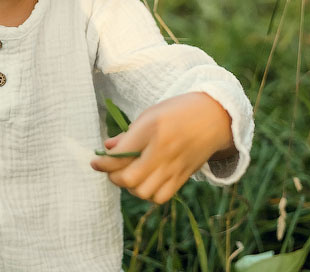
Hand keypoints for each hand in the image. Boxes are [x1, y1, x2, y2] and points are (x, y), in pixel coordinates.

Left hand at [90, 92, 233, 203]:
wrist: (214, 117)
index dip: (103, 162)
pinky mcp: (184, 177)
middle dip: (114, 177)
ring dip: (130, 187)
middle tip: (110, 170)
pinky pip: (161, 197)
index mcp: (153, 129)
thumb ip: (127, 135)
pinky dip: (148, 194)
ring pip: (144, 192)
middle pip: (130, 179)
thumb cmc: (176, 112)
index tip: (95, 162)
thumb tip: (106, 149)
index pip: (120, 154)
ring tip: (128, 175)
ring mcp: (175, 166)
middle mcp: (164, 150)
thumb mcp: (149, 115)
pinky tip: (144, 182)